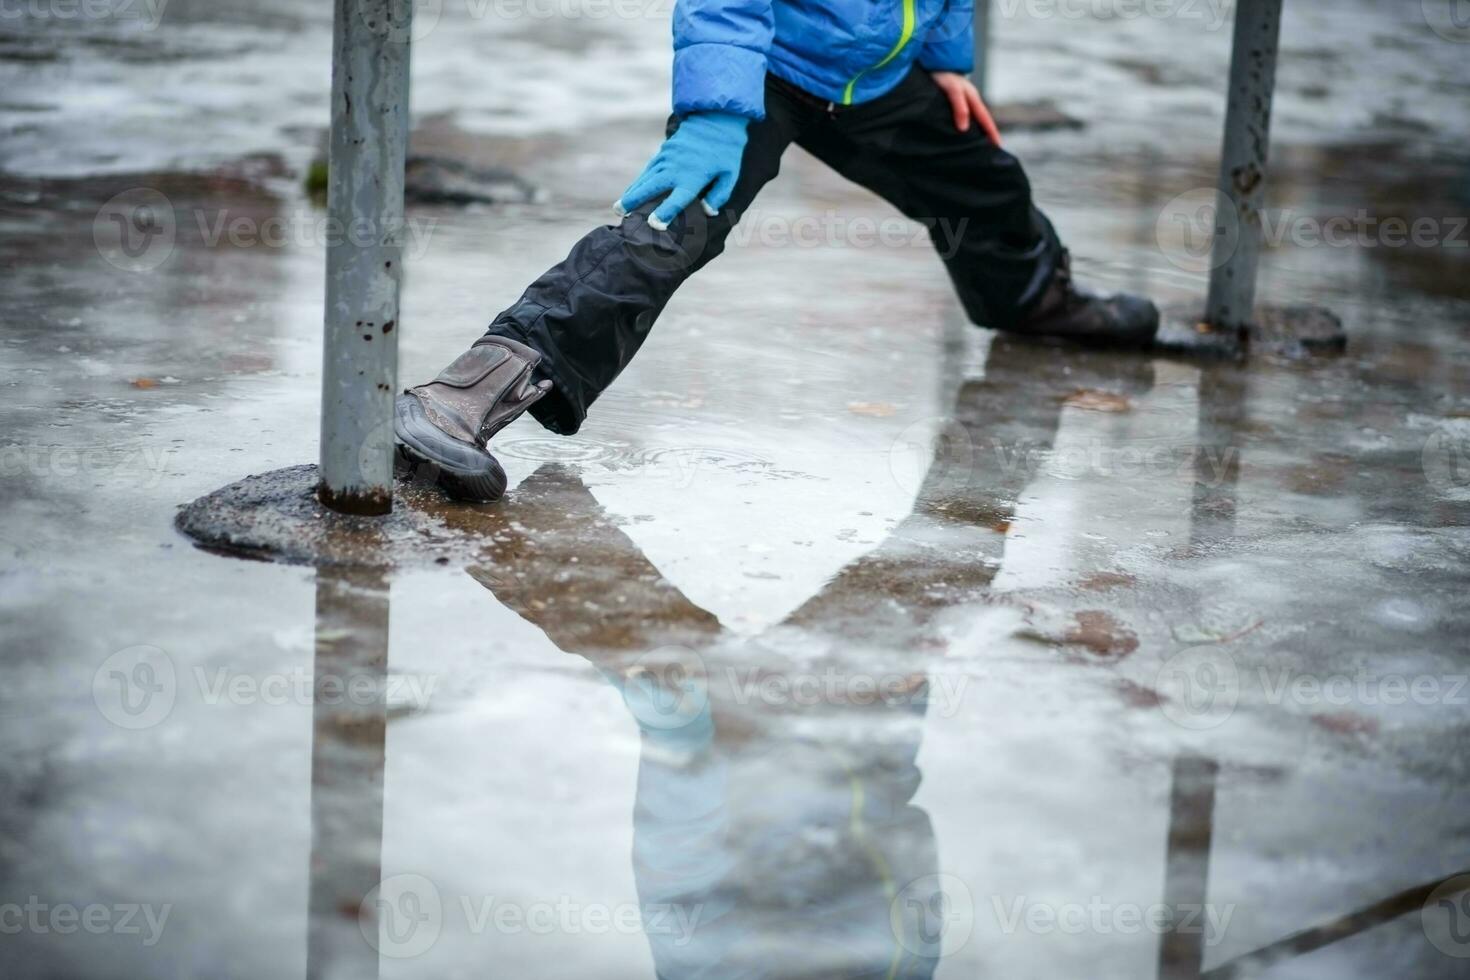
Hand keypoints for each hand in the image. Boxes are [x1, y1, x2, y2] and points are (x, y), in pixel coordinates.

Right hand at [615, 111, 749, 230]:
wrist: (716, 119)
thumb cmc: (726, 152)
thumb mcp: (730, 175)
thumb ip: (719, 195)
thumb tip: (708, 212)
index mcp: (694, 177)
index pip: (677, 199)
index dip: (665, 212)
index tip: (654, 224)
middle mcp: (676, 168)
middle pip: (652, 187)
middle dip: (635, 200)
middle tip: (621, 213)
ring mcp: (667, 158)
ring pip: (646, 178)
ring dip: (632, 193)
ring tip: (619, 207)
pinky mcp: (663, 152)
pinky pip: (648, 170)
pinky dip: (638, 182)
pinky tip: (630, 191)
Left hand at [930, 71, 1001, 146]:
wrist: (932, 61)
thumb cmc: (943, 74)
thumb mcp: (953, 90)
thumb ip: (960, 108)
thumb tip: (964, 128)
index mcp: (973, 98)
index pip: (985, 120)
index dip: (991, 133)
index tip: (998, 146)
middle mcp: (969, 100)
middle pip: (981, 120)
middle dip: (987, 134)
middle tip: (991, 150)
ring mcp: (962, 99)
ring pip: (972, 118)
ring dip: (976, 130)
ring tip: (977, 145)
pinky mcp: (952, 100)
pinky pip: (963, 115)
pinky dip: (965, 125)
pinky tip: (961, 132)